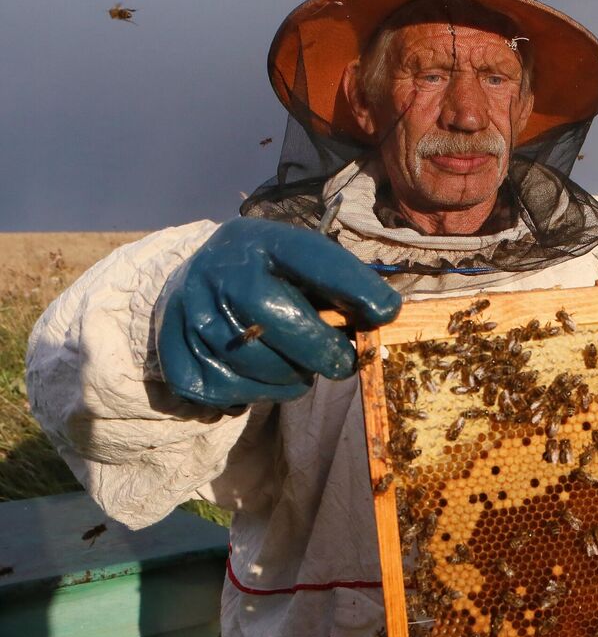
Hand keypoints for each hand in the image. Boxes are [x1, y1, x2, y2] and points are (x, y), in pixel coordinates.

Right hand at [157, 218, 400, 408]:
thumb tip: (383, 316)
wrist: (201, 278)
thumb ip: (341, 286)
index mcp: (262, 241)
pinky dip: (253, 395)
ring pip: (256, 366)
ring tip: (294, 366)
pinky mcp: (172, 350)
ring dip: (289, 379)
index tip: (386, 312)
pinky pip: (225, 392)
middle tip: (342, 362)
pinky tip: (260, 377)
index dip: (353, 286)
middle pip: (278, 320)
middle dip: (321, 351)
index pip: (312, 259)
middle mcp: (220, 270)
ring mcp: (190, 310)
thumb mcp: (304, 264)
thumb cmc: (274, 276)